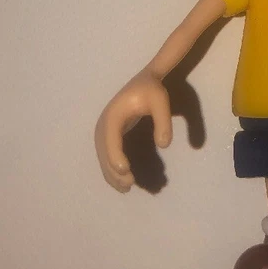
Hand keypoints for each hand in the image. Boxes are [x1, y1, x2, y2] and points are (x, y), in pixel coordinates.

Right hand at [94, 71, 172, 191]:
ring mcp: (103, 131)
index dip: (115, 156)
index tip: (125, 170)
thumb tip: (164, 145)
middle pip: (104, 152)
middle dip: (114, 170)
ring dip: (112, 174)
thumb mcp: (161, 102)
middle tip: (130, 184)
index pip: (111, 139)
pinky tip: (123, 181)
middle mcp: (103, 125)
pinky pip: (107, 156)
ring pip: (103, 157)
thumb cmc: (152, 91)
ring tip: (127, 188)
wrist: (144, 81)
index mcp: (113, 115)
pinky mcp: (108, 136)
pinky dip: (112, 170)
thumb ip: (163, 122)